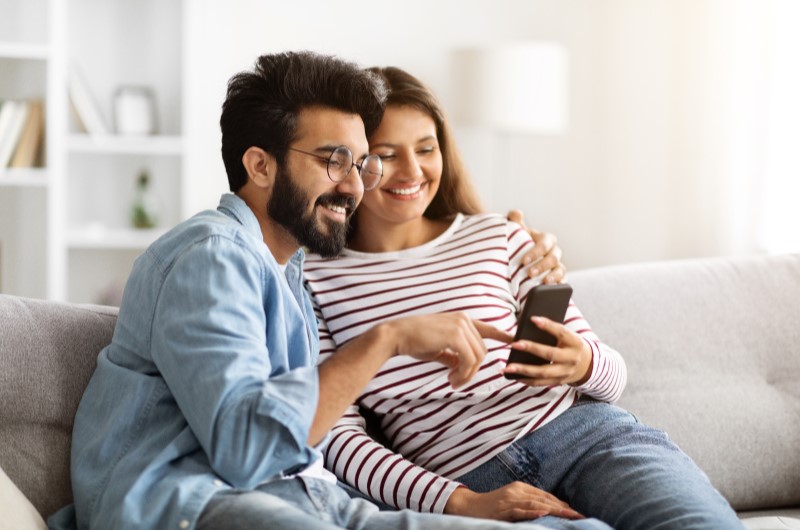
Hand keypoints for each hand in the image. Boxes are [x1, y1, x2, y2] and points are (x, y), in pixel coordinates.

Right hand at [382, 313, 513, 388]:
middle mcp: (464, 320)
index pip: (487, 328)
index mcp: (460, 320)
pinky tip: (451, 378)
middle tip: (456, 382)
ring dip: (467, 375)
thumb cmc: (415, 341)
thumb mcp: (439, 348)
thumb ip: (454, 355)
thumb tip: (462, 368)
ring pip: (478, 357)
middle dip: (472, 371)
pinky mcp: (455, 336)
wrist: (397, 335)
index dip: (502, 335)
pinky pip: (469, 360)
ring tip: (453, 382)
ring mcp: (460, 326)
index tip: (513, 340)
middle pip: (482, 351)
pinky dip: (463, 374)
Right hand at [444, 482, 583, 521]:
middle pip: (544, 499)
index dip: (562, 504)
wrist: (467, 506)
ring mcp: (509, 500)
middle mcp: (516, 491)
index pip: (546, 495)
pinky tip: (544, 514)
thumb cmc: (491, 506)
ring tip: (570, 516)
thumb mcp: (511, 501)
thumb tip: (549, 510)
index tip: (577, 512)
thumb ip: (527, 503)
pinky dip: (532, 512)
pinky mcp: (502, 510)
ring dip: (554, 510)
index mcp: (520, 488)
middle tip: (581, 516)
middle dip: (564, 508)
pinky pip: (519, 511)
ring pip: (535, 504)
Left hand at [503, 316, 592, 385]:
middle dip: (532, 348)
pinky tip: (514, 376)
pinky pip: (541, 383)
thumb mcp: (568, 336)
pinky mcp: (559, 382)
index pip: (561, 332)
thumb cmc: (571, 344)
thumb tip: (529, 324)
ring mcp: (566, 372)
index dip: (548, 325)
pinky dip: (526, 380)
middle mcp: (572, 358)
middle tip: (514, 344)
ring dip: (524, 370)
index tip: (532, 318)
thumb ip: (553, 332)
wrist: (588, 365)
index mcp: (575, 342)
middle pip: (550, 354)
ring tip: (508, 367)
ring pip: (543, 373)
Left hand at [507, 210, 565, 283]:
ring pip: (561, 269)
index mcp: (545, 239)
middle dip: (543, 265)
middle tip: (530, 273)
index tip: (524, 261)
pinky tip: (553, 290)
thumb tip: (517, 214)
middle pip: (554, 258)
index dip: (536, 252)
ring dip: (554, 276)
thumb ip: (514, 221)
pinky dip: (560, 285)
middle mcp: (553, 252)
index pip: (545, 243)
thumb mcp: (514, 231)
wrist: (516, 257)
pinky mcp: (556, 278)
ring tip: (545, 283)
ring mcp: (556, 266)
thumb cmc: (516, 242)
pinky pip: (562, 281)